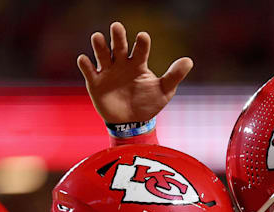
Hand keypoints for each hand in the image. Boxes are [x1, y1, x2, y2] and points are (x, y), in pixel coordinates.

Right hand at [77, 22, 192, 124]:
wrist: (132, 123)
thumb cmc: (148, 103)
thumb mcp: (164, 91)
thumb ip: (174, 76)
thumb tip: (189, 61)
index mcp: (138, 63)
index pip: (140, 49)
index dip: (141, 43)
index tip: (143, 37)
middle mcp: (122, 64)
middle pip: (118, 46)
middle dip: (117, 37)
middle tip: (117, 26)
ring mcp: (108, 72)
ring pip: (102, 54)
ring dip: (99, 46)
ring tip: (97, 37)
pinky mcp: (95, 83)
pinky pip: (89, 71)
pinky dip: (85, 65)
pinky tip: (85, 60)